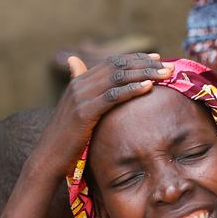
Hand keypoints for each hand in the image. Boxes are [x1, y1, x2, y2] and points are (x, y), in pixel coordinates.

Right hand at [30, 53, 173, 178]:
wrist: (47, 159)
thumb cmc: (66, 140)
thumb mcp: (76, 113)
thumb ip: (86, 96)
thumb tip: (91, 83)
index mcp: (78, 82)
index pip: (111, 62)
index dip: (135, 58)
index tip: (157, 58)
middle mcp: (78, 85)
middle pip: (117, 65)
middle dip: (145, 63)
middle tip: (168, 65)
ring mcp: (80, 97)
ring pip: (117, 77)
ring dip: (144, 73)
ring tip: (165, 74)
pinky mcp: (84, 113)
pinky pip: (112, 96)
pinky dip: (131, 89)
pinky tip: (148, 87)